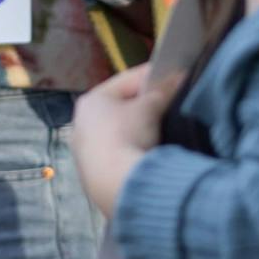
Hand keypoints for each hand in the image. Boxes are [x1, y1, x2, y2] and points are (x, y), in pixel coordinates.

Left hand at [70, 65, 180, 216]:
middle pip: (120, 108)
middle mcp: (80, 124)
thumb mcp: (149, 107)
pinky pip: (117, 154)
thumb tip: (177, 77)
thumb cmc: (128, 135)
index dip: (152, 77)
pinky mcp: (92, 175)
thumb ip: (162, 90)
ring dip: (138, 130)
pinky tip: (147, 154)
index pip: (125, 81)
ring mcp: (83, 152)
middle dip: (145, 105)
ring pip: (117, 133)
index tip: (173, 75)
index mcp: (90, 101)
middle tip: (169, 103)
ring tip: (162, 131)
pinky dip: (131, 151)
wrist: (116, 183)